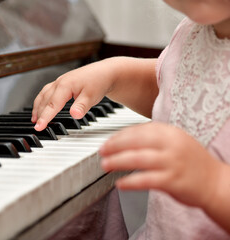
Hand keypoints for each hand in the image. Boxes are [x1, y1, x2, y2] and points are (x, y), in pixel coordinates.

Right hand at [32, 61, 112, 130]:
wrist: (105, 72)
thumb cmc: (98, 82)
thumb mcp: (92, 96)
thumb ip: (82, 106)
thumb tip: (74, 115)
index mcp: (65, 85)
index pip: (52, 105)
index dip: (45, 117)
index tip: (39, 127)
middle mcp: (59, 82)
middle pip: (45, 100)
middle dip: (39, 114)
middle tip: (36, 127)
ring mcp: (59, 81)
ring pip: (43, 95)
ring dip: (37, 107)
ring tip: (34, 119)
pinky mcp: (62, 82)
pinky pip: (47, 92)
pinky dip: (42, 100)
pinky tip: (41, 106)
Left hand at [99, 122, 223, 208]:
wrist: (215, 182)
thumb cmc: (191, 161)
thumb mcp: (175, 141)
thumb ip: (152, 138)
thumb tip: (122, 140)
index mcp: (170, 132)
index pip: (137, 130)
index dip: (118, 136)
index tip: (107, 142)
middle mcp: (171, 144)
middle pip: (135, 142)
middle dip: (114, 146)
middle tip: (102, 152)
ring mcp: (172, 162)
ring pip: (137, 159)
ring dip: (117, 162)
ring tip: (105, 165)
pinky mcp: (172, 180)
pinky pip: (145, 180)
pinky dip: (130, 182)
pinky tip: (120, 183)